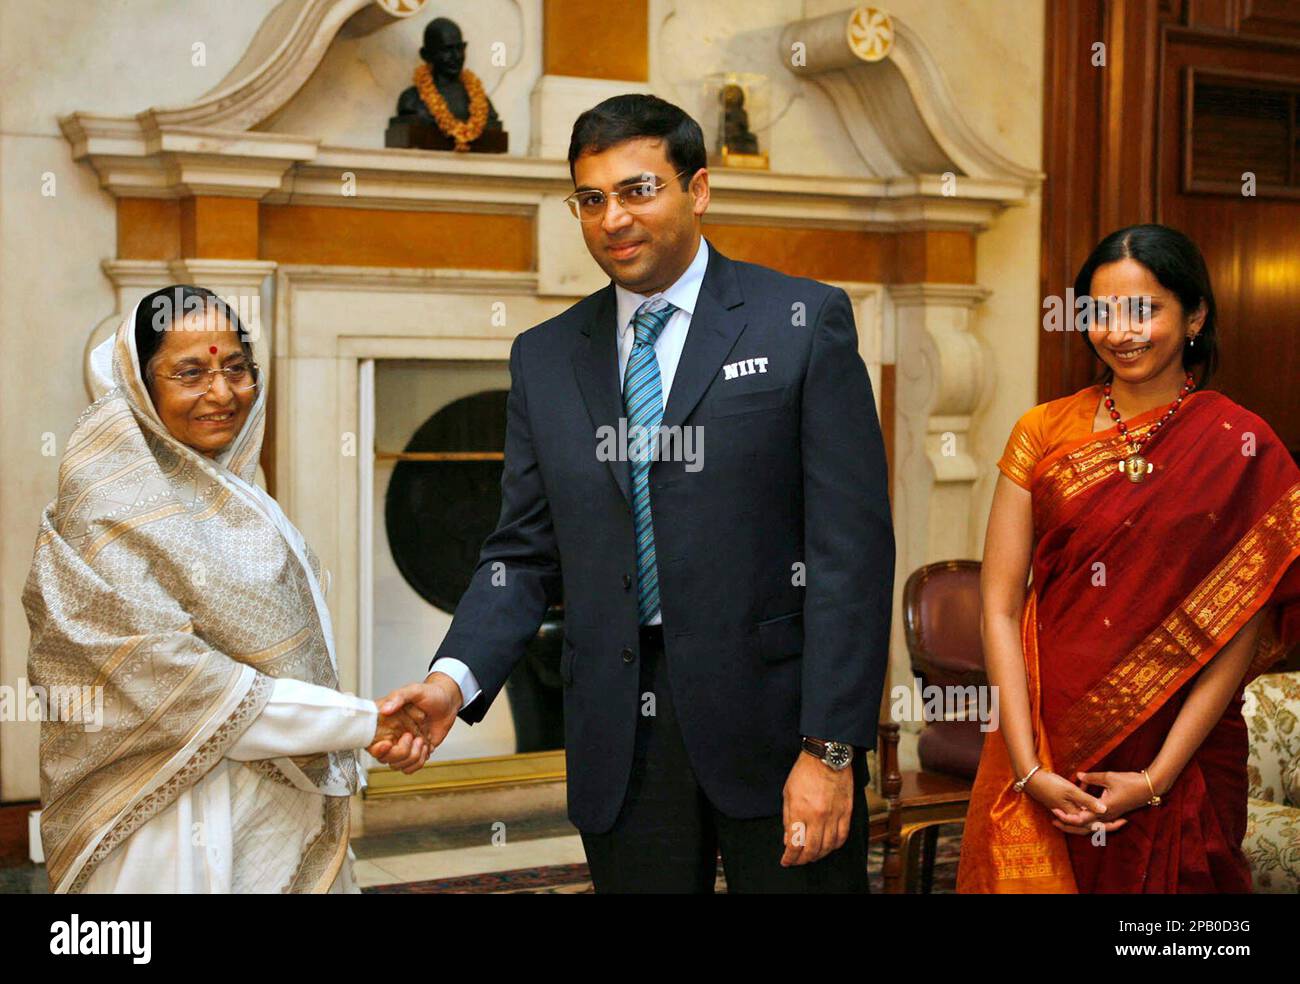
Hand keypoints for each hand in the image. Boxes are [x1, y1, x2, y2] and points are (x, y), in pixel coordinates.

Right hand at [368, 672, 462, 773]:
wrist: (449, 701)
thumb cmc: (430, 693)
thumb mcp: (414, 690)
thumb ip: (398, 697)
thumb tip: (385, 709)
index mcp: (384, 721)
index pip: (370, 742)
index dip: (377, 749)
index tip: (388, 744)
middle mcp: (390, 735)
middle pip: (384, 758)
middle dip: (400, 752)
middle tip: (411, 736)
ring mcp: (401, 745)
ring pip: (398, 765)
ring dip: (413, 756)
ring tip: (421, 740)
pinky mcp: (414, 752)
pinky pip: (411, 767)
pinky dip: (420, 760)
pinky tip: (426, 746)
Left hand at [780, 748, 853, 865]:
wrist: (827, 757)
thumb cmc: (804, 772)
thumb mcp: (788, 793)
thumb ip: (788, 818)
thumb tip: (788, 839)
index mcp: (801, 811)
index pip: (795, 844)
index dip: (790, 857)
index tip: (786, 861)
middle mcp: (818, 817)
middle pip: (812, 849)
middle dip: (802, 860)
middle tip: (797, 861)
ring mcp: (834, 815)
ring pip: (828, 846)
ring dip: (818, 855)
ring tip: (811, 856)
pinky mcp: (846, 812)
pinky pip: (842, 836)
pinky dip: (835, 846)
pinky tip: (828, 847)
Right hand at [1023, 768, 1122, 835]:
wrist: (1032, 780)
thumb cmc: (1051, 784)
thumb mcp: (1071, 791)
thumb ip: (1088, 800)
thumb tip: (1104, 810)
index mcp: (1075, 815)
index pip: (1096, 826)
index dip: (1111, 825)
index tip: (1124, 821)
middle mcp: (1072, 816)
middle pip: (1092, 827)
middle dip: (1107, 825)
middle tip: (1122, 822)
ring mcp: (1067, 812)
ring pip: (1086, 821)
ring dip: (1097, 819)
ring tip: (1110, 817)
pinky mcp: (1063, 806)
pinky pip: (1079, 813)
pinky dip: (1087, 811)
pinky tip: (1090, 804)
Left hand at [1049, 770, 1150, 834]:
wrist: (1150, 787)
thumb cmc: (1130, 782)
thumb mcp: (1109, 777)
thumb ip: (1092, 778)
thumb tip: (1077, 776)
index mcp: (1104, 809)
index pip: (1081, 819)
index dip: (1066, 817)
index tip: (1054, 811)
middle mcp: (1106, 815)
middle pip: (1083, 826)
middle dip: (1068, 824)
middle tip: (1053, 820)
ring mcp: (1110, 815)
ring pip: (1090, 824)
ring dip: (1077, 821)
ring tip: (1062, 816)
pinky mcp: (1113, 812)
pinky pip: (1097, 819)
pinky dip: (1087, 816)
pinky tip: (1079, 809)